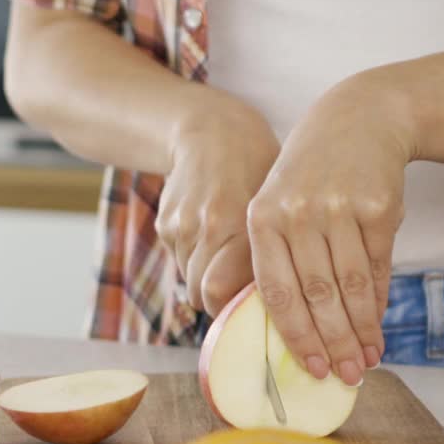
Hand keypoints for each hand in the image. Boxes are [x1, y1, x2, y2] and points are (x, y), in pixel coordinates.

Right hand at [155, 99, 279, 315]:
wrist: (212, 132)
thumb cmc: (259, 171)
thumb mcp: (278, 205)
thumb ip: (275, 253)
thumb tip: (279, 308)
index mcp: (242, 223)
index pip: (219, 294)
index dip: (231, 310)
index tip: (247, 312)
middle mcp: (207, 226)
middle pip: (202, 295)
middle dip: (220, 300)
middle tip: (241, 289)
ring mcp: (180, 226)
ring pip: (190, 281)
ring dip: (208, 279)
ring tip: (228, 253)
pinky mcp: (164, 224)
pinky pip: (180, 261)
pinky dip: (196, 259)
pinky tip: (212, 235)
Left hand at [247, 77, 411, 387]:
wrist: (359, 119)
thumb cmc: (312, 175)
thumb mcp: (280, 205)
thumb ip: (279, 260)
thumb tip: (294, 332)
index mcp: (262, 218)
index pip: (277, 292)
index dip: (298, 336)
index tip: (314, 368)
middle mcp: (298, 213)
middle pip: (318, 295)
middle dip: (335, 343)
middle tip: (347, 376)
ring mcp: (339, 208)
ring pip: (351, 287)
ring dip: (362, 330)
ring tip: (368, 359)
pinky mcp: (378, 206)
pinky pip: (378, 267)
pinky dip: (379, 302)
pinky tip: (379, 324)